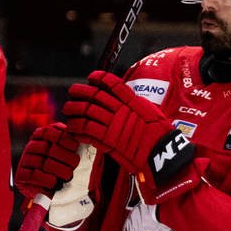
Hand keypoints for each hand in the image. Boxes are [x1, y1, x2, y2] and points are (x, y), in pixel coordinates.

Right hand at [15, 122, 86, 202]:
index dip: (63, 138)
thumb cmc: (62, 166)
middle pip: (47, 148)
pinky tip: (54, 182)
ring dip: (59, 170)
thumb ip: (70, 140)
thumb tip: (79, 135)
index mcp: (40, 136)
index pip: (48, 132)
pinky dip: (47, 179)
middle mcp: (30, 147)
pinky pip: (33, 176)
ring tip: (68, 176)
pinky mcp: (20, 176)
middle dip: (65, 157)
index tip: (75, 147)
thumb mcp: (67, 150)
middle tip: (75, 164)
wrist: (49, 188)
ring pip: (42, 163)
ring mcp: (24, 161)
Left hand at [61, 70, 196, 200]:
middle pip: (94, 95)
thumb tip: (127, 99)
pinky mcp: (108, 140)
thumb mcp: (152, 112)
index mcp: (131, 101)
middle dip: (80, 92)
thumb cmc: (160, 134)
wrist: (162, 152)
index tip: (91, 78)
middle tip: (73, 92)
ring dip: (74, 110)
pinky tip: (73, 129)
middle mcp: (120, 110)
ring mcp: (113, 124)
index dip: (98, 78)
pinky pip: (86, 130)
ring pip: (86, 112)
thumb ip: (136, 105)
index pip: (110, 83)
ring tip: (68, 111)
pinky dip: (77, 129)